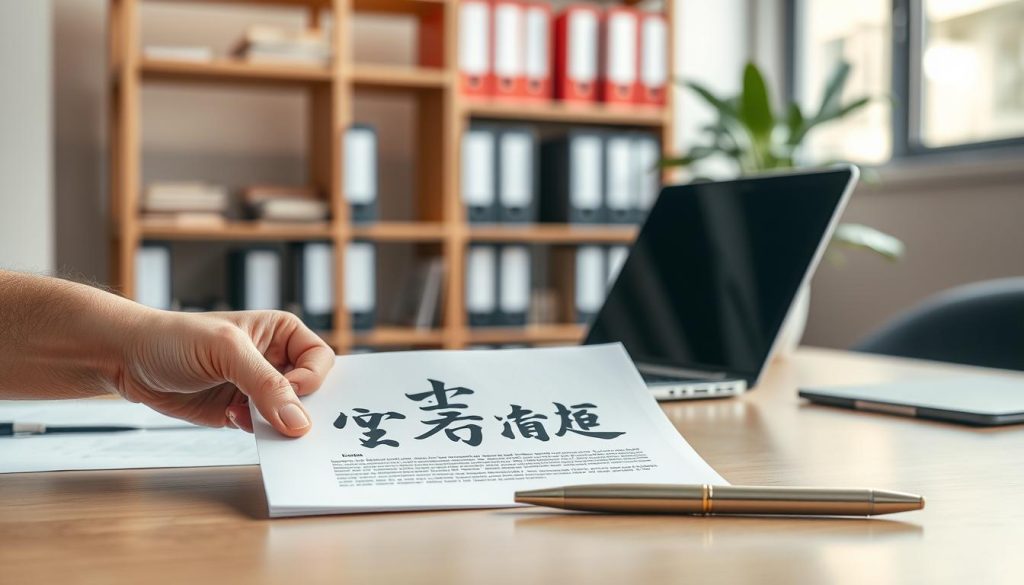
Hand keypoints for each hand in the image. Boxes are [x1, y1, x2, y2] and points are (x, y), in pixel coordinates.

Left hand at [116, 310, 334, 436]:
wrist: (126, 358)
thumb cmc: (175, 338)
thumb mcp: (226, 352)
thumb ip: (266, 385)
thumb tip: (299, 423)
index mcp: (282, 332)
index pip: (320, 361)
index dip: (310, 379)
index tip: (288, 390)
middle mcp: (275, 360)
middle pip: (311, 391)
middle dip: (300, 408)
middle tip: (284, 421)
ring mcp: (257, 388)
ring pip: (289, 414)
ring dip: (275, 423)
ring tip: (246, 415)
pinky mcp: (239, 412)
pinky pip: (264, 429)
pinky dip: (257, 433)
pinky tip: (231, 419)